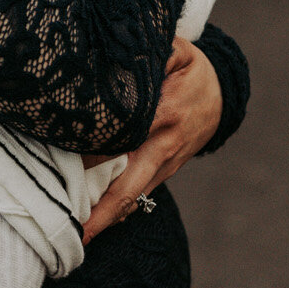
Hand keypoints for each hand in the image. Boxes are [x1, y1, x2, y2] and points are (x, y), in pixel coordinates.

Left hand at [82, 37, 222, 242]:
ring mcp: (166, 163)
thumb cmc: (190, 69)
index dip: (94, 156)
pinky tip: (96, 221)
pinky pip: (141, 193)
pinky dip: (121, 208)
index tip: (65, 170)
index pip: (123, 139)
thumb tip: (118, 51)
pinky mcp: (167, 171)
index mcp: (164, 113)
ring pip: (135, 196)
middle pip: (130, 185)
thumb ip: (151, 51)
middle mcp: (164, 145)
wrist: (224, 93)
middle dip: (104, 211)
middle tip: (75, 231)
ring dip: (108, 217)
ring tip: (78, 235)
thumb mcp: (177, 51)